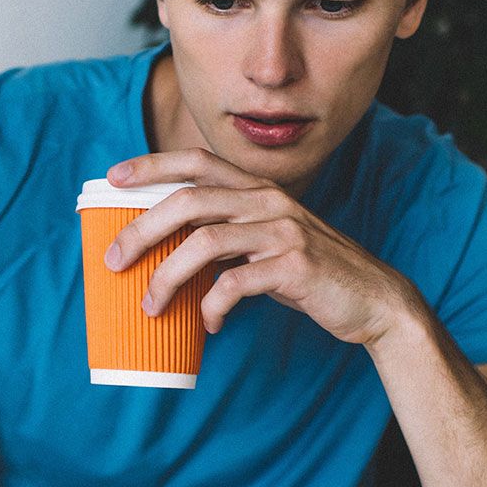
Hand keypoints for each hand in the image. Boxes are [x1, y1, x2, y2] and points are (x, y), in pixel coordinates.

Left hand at [103, 149, 425, 345]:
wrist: (374, 300)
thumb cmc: (311, 274)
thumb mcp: (267, 243)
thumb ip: (227, 234)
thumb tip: (167, 249)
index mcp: (259, 190)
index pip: (198, 162)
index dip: (152, 165)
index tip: (112, 178)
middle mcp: (269, 201)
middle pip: (189, 200)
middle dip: (142, 229)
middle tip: (112, 259)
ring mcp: (283, 232)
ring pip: (205, 241)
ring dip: (167, 275)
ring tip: (150, 305)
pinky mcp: (294, 266)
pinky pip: (236, 283)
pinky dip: (212, 305)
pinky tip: (208, 324)